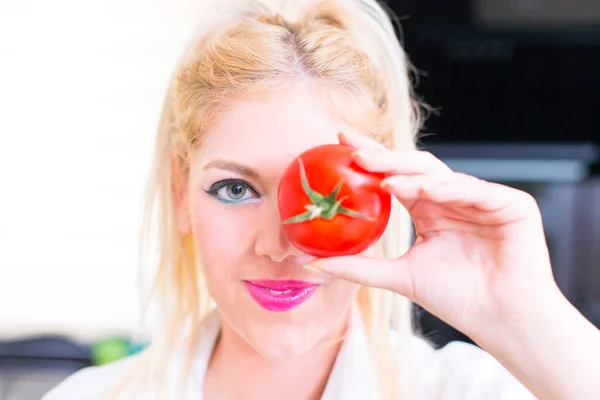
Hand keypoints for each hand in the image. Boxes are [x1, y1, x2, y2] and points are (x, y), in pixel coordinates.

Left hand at [308, 132, 563, 344]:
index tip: (339, 144)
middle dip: (384, 156)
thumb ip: (358, 267)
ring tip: (382, 178)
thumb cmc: (455, 297)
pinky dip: (447, 189)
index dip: (371, 160)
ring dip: (411, 174)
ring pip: (442, 175)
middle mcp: (452, 198)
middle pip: (415, 168)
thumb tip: (311, 264)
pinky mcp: (511, 204)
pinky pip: (474, 190)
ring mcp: (482, 198)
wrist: (500, 320)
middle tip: (353, 149)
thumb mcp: (399, 276)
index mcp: (429, 208)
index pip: (396, 176)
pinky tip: (422, 191)